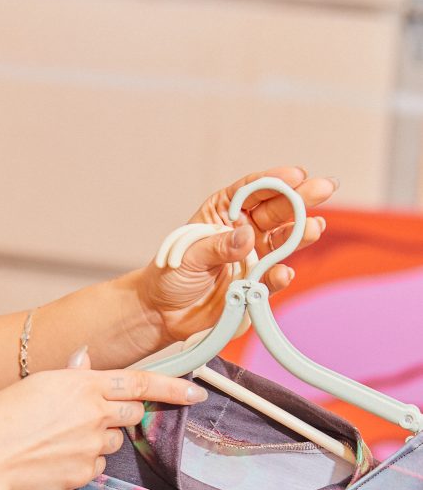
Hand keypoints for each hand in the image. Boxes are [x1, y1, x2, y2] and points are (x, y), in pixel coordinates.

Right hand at [0, 350, 205, 489]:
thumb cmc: (0, 416)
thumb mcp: (35, 384)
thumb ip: (70, 377)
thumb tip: (86, 364)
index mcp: (83, 385)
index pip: (142, 382)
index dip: (174, 388)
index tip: (197, 392)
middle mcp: (95, 414)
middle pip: (132, 413)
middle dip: (121, 414)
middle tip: (90, 418)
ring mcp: (92, 446)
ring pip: (114, 442)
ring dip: (99, 439)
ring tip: (61, 440)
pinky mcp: (84, 474)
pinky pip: (97, 466)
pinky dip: (84, 462)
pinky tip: (56, 459)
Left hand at [135, 166, 337, 344]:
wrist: (163, 314)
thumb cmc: (169, 276)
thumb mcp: (188, 256)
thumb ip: (218, 247)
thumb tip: (247, 237)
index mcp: (222, 212)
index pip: (252, 190)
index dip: (275, 181)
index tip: (296, 175)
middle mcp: (242, 230)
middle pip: (276, 210)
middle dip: (301, 199)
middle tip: (325, 187)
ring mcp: (252, 257)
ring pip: (282, 240)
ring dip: (300, 234)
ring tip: (315, 227)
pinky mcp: (254, 284)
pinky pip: (273, 278)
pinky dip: (280, 276)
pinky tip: (285, 272)